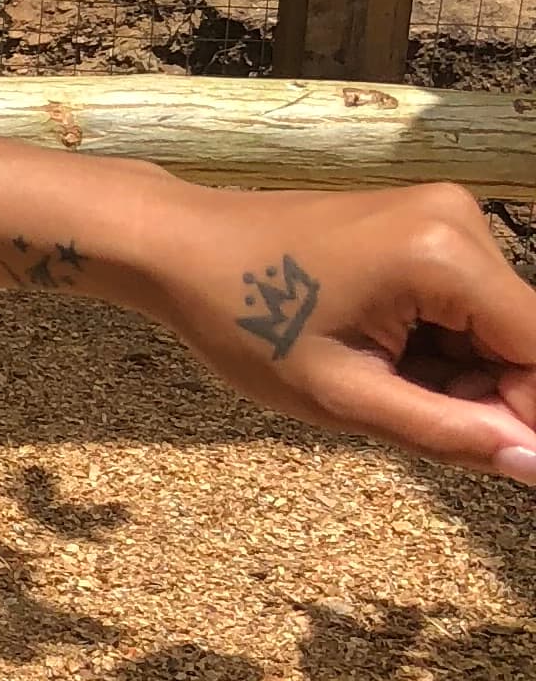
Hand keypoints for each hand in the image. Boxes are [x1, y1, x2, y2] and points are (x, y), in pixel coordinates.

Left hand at [131, 179, 535, 479]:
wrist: (180, 246)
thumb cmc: (243, 321)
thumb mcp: (344, 396)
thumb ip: (450, 433)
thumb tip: (534, 465)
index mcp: (444, 256)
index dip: (531, 415)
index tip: (510, 464)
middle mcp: (460, 220)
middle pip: (524, 339)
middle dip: (491, 397)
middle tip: (407, 420)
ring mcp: (445, 215)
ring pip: (496, 327)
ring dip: (461, 375)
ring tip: (377, 382)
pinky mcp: (429, 223)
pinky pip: (466, 303)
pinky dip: (441, 346)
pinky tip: (380, 356)